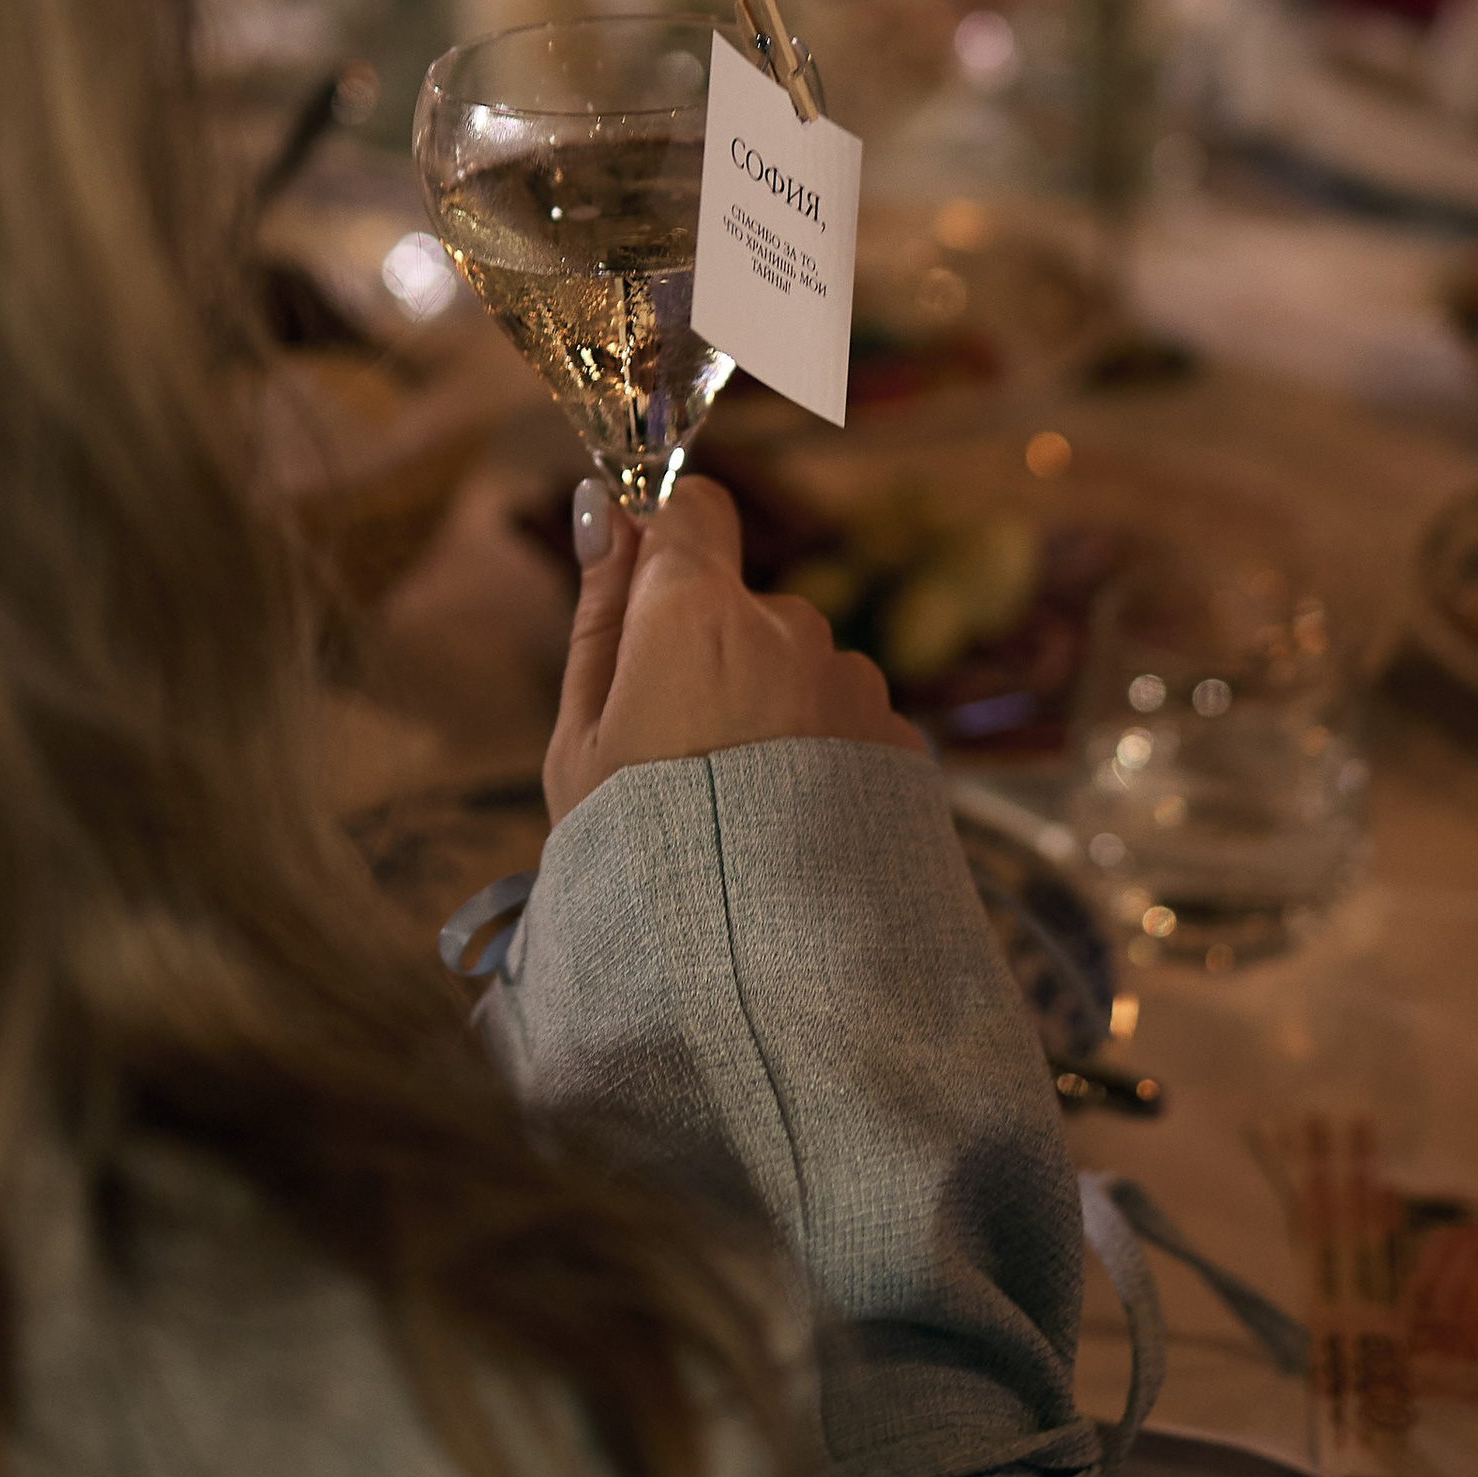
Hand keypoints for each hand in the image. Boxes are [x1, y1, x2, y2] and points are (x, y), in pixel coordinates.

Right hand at [544, 474, 920, 823]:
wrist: (753, 971)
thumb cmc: (638, 856)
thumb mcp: (581, 737)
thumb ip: (599, 611)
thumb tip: (604, 506)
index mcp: (697, 613)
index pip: (695, 507)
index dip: (668, 538)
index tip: (645, 591)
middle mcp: (789, 627)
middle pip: (743, 604)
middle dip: (712, 654)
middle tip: (676, 756)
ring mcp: (852, 684)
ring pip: (797, 668)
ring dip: (772, 712)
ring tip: (740, 809)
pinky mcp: (896, 739)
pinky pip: (843, 723)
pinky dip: (818, 758)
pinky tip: (790, 827)